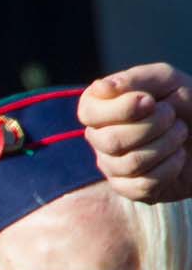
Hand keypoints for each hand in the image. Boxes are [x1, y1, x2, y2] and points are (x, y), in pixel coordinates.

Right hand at [80, 63, 191, 202]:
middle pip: (110, 141)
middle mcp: (101, 139)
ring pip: (129, 163)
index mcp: (102, 110)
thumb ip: (135, 79)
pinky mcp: (131, 189)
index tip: (149, 101)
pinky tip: (178, 157)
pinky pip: (143, 185)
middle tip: (172, 117)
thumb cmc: (188, 104)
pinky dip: (170, 167)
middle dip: (152, 126)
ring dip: (166, 145)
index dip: (120, 109)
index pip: (88, 113)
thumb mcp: (168, 82)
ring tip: (180, 133)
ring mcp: (113, 167)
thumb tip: (100, 89)